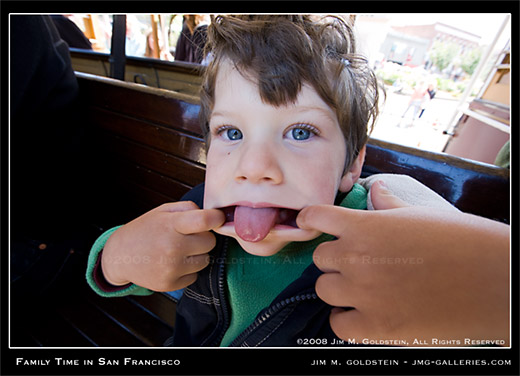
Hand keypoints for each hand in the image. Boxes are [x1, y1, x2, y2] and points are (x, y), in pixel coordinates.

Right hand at [101, 201, 224, 291]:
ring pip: (205, 260)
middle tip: (188, 237)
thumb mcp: (163, 211)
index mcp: (171, 225)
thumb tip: (213, 216)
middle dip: (203, 238)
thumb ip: (189, 209)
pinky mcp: (170, 284)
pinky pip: (194, 276)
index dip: (216, 218)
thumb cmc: (145, 230)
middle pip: (210, 242)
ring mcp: (171, 268)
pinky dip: (187, 270)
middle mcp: (172, 247)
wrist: (119, 255)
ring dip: (197, 255)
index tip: (217, 218)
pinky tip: (172, 264)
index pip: (204, 221)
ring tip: (179, 251)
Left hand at [297, 181, 509, 345]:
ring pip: (324, 289)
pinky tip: (363, 313)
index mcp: (363, 226)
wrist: (492, 279)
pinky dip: (346, 319)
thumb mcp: (419, 214)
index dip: (310, 218)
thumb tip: (376, 189)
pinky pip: (338, 324)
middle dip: (335, 258)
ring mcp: (363, 294)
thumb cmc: (459, 241)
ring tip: (363, 288)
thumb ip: (388, 203)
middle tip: (359, 262)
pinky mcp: (376, 327)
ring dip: (339, 288)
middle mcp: (355, 257)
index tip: (309, 221)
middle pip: (320, 258)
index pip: (315, 217)